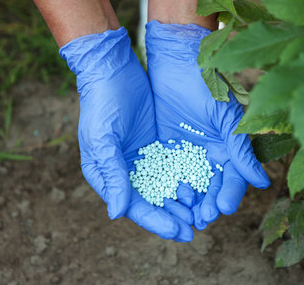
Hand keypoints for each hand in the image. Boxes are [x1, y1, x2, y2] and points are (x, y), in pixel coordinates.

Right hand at [60, 27, 193, 240]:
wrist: (113, 70)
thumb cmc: (101, 105)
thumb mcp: (104, 141)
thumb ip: (113, 175)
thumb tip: (117, 214)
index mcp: (107, 176)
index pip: (134, 206)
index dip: (156, 221)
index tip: (179, 232)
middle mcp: (126, 172)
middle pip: (152, 202)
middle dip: (173, 216)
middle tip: (196, 229)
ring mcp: (143, 158)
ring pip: (166, 187)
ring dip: (183, 202)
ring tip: (202, 214)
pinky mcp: (158, 144)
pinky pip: (175, 167)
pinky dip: (187, 178)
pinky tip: (202, 188)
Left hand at [145, 21, 269, 229]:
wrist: (174, 59)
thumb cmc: (205, 82)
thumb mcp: (225, 116)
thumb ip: (239, 148)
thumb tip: (261, 183)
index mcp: (228, 147)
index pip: (232, 178)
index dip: (229, 194)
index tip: (222, 209)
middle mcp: (209, 154)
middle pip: (210, 188)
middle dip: (206, 205)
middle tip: (200, 219)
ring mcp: (186, 153)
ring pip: (189, 185)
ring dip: (187, 203)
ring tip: (182, 218)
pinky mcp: (165, 148)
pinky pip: (166, 173)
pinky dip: (166, 188)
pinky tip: (164, 200)